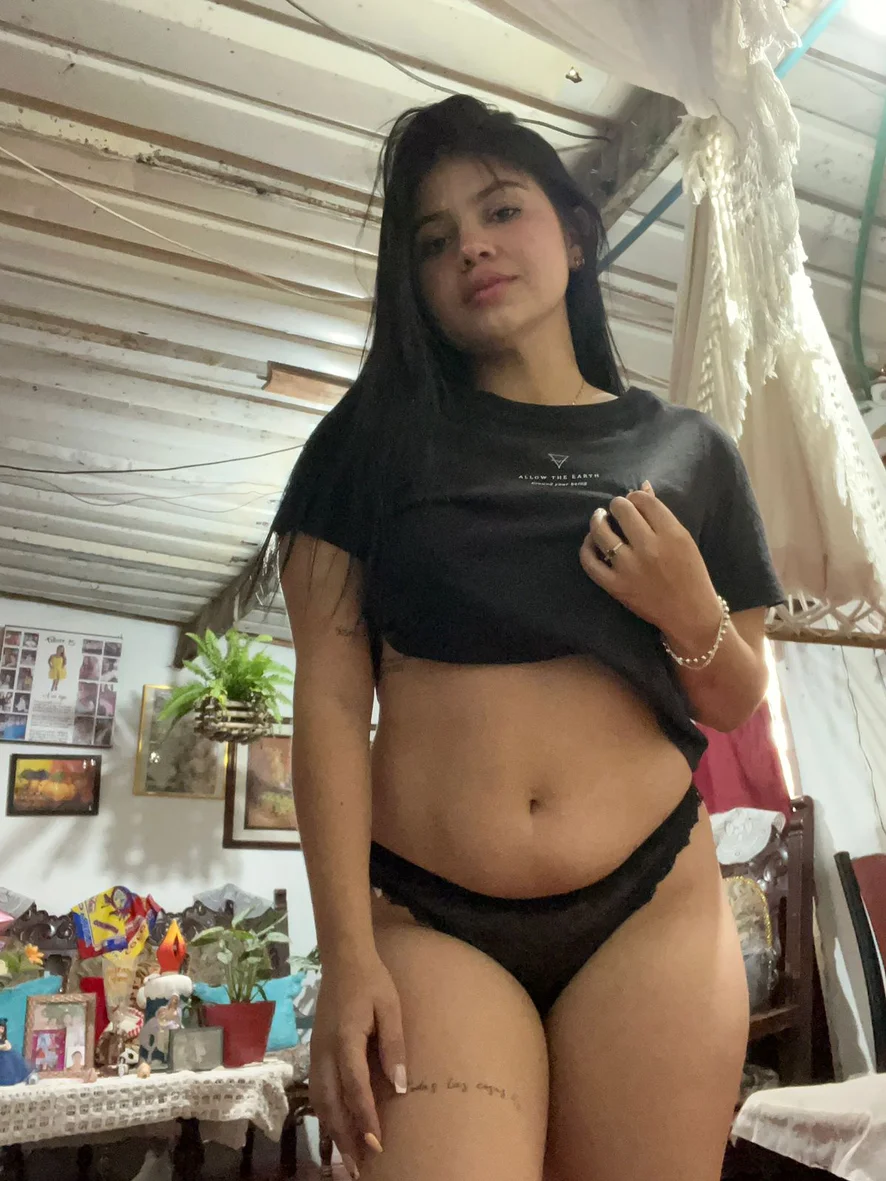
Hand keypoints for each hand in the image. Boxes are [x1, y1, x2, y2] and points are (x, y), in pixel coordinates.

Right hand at [309, 951, 406, 1178]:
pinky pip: (316, 1091)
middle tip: (358, 1168)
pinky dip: (324, 1115)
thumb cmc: (372, 982)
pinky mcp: (315, 1053)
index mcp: (346, 1038)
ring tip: (346, 1159)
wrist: (343, 960)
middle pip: (331, 1101)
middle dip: (344, 1136)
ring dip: (331, 1131)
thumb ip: (394, 1046)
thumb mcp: (390, 1008)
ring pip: (318, 1100)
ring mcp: (316, 1052)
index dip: (365, 1116)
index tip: (377, 1143)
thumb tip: (401, 1087)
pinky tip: (334, 1130)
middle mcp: (325, 1050)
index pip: (355, 1085)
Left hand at [579, 482, 720, 646]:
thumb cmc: (691, 574)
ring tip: (600, 518)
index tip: (634, 501)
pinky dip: (586, 548)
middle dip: (618, 505)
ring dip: (598, 520)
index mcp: (672, 534)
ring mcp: (629, 567)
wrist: (690, 614)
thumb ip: (662, 514)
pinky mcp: (616, 585)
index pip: (644, 501)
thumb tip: (643, 487)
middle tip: (618, 510)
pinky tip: (591, 541)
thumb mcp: (684, 540)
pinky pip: (590, 562)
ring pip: (601, 532)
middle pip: (622, 510)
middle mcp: (649, 548)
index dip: (635, 496)